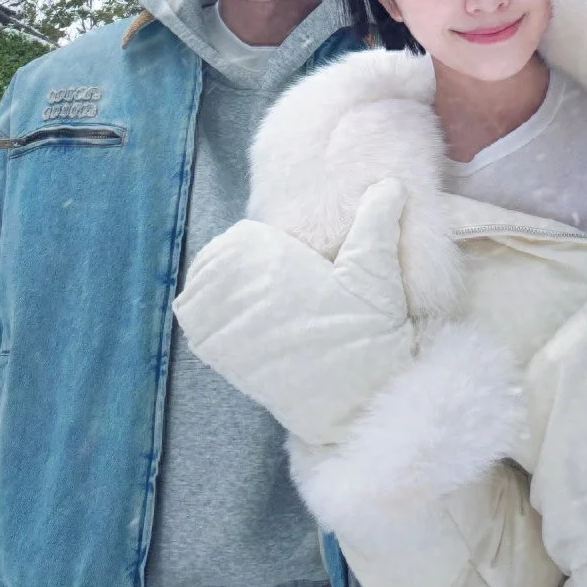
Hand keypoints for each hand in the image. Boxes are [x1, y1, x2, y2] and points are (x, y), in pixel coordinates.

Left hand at [173, 179, 415, 444]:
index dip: (256, 243)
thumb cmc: (366, 334)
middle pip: (216, 262)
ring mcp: (226, 325)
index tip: (277, 253)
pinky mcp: (223, 359)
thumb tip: (389, 185)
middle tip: (263, 276)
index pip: (240, 238)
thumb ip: (377, 222)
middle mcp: (238, 290)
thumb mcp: (376, 273)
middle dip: (234, 265)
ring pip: (201, 291)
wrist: (356, 401)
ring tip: (246, 296)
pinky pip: (197, 326)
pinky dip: (207, 319)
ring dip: (215, 290)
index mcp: (270, 261)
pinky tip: (234, 322)